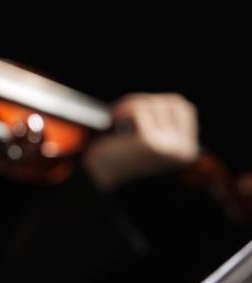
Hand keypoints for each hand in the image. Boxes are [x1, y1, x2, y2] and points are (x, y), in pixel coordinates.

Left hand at [83, 93, 198, 190]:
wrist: (96, 182)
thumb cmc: (115, 161)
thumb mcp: (146, 143)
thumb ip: (156, 125)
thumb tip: (151, 101)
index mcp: (186, 152)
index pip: (184, 110)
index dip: (161, 103)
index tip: (140, 110)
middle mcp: (182, 150)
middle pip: (173, 104)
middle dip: (147, 101)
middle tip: (124, 111)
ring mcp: (168, 146)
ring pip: (155, 104)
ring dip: (133, 105)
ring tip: (117, 116)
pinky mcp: (150, 143)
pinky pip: (141, 111)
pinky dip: (126, 109)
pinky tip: (115, 118)